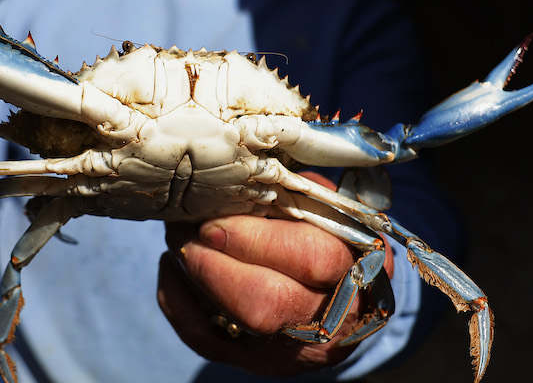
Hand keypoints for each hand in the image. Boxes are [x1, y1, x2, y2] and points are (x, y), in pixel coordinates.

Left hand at [156, 172, 394, 375]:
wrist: (352, 301)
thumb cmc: (336, 240)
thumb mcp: (333, 211)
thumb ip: (299, 193)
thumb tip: (242, 169)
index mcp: (359, 269)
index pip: (308, 257)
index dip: (253, 238)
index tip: (213, 219)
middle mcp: (332, 318)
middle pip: (269, 302)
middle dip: (214, 263)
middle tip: (185, 230)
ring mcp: (294, 348)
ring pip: (238, 325)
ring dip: (194, 277)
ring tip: (178, 238)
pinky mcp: (259, 362)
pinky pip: (209, 341)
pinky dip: (179, 304)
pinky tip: (172, 269)